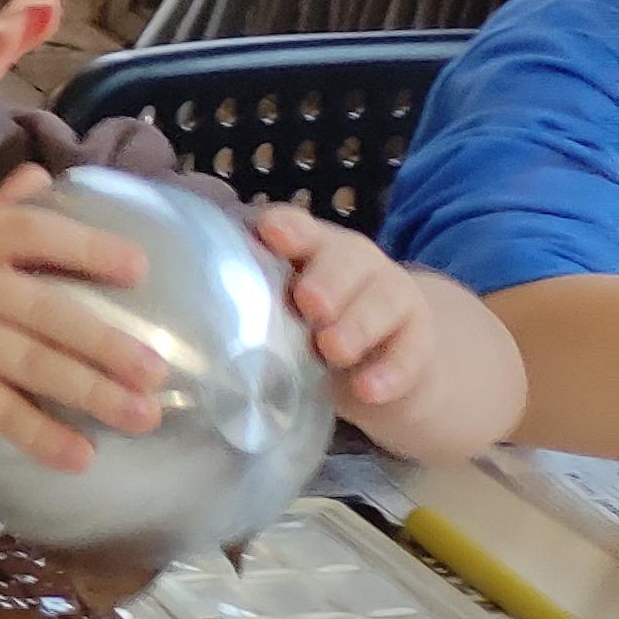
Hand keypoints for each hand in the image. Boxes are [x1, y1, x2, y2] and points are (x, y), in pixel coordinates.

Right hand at [0, 165, 168, 471]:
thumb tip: (46, 174)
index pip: (30, 231)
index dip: (87, 247)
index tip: (140, 270)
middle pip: (42, 308)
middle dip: (105, 341)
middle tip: (157, 369)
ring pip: (30, 362)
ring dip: (93, 392)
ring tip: (144, 414)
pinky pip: (0, 409)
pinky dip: (43, 435)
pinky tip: (81, 456)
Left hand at [258, 206, 434, 409]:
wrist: (378, 366)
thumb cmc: (308, 329)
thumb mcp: (278, 314)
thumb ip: (250, 305)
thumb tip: (199, 317)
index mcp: (310, 249)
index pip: (298, 228)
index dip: (287, 228)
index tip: (271, 234)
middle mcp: (355, 264)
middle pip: (347, 259)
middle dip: (327, 279)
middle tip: (307, 303)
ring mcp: (393, 298)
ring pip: (383, 302)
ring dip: (357, 325)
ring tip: (332, 350)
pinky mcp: (420, 340)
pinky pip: (412, 353)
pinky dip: (390, 373)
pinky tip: (368, 390)